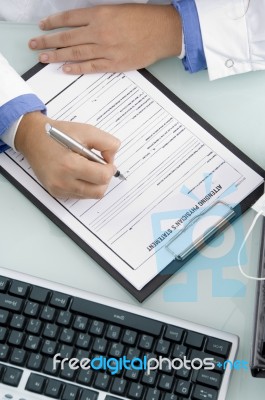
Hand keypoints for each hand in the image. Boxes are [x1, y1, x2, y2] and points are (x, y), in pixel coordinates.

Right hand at [15, 112, 120, 198]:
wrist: (33, 138)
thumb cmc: (58, 133)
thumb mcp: (86, 131)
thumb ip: (107, 143)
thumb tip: (112, 159)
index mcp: (70, 165)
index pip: (102, 177)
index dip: (110, 168)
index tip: (107, 160)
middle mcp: (63, 181)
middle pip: (99, 191)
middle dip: (104, 178)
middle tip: (100, 165)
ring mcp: (59, 189)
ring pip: (91, 195)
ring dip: (95, 183)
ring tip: (88, 168)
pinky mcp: (56, 193)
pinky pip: (80, 195)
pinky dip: (85, 186)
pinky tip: (78, 172)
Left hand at [28, 4, 181, 73]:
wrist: (163, 31)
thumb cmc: (143, 18)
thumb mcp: (117, 10)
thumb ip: (98, 18)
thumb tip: (80, 27)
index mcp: (100, 14)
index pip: (69, 19)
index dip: (53, 23)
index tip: (42, 27)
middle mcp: (100, 32)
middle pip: (67, 37)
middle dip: (48, 42)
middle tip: (34, 46)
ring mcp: (106, 49)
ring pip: (76, 53)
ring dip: (57, 56)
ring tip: (44, 58)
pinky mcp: (114, 63)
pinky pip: (91, 67)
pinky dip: (77, 68)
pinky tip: (65, 69)